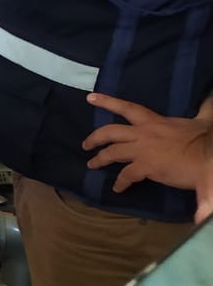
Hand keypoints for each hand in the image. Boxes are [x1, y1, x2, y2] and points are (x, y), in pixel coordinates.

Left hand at [82, 93, 212, 205]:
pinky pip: (126, 175)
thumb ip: (202, 111)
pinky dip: (120, 182)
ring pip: (112, 152)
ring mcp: (142, 150)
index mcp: (155, 121)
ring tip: (92, 164)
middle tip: (85, 144)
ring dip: (100, 159)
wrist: (209, 159)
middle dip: (94, 137)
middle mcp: (143, 133)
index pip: (126, 107)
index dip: (107, 102)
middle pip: (110, 132)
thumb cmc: (206, 140)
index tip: (89, 98)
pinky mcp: (146, 167)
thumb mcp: (203, 120)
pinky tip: (117, 188)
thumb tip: (209, 99)